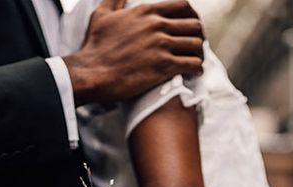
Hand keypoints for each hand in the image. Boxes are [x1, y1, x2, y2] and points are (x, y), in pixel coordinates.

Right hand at [63, 0, 204, 105]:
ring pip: (196, 44)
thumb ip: (114, 1)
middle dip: (198, 37)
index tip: (190, 29)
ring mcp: (162, 45)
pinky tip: (195, 73)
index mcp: (146, 11)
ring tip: (196, 61)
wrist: (93, 72)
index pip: (182, 5)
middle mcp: (157, 25)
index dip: (191, 17)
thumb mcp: (102, 15)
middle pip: (194, 25)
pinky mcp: (164, 66)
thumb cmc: (95, 46)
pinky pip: (193, 64)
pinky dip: (197, 69)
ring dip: (199, 54)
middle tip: (195, 48)